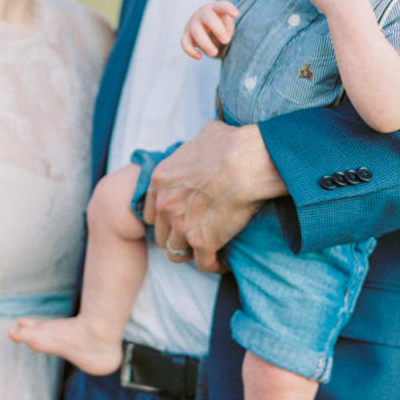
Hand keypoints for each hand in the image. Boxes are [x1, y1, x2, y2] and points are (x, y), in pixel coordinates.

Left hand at [143, 120, 287, 272]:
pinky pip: (203, 264)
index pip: (151, 211)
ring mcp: (181, 226)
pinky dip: (214, 264)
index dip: (166, 216)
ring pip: (176, 253)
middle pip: (161, 234)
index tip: (181, 217)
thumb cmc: (231, 145)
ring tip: (208, 250)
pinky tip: (223, 261)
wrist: (248, 161)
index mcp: (161, 180)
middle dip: (176, 236)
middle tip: (196, 235)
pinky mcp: (202, 242)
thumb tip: (208, 139)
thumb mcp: (206, 135)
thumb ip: (197, 145)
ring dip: (192, 253)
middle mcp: (165, 205)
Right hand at [181, 1, 238, 59]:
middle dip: (217, 28)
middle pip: (208, 17)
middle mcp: (202, 14)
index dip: (228, 8)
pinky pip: (185, 42)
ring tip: (214, 53)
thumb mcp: (227, 24)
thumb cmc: (220, 24)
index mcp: (215, 8)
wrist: (203, 26)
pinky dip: (190, 50)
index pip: (221, 6)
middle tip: (226, 40)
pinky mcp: (186, 35)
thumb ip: (228, 29)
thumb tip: (225, 37)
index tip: (236, 14)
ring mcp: (192, 24)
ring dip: (205, 43)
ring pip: (196, 31)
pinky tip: (199, 57)